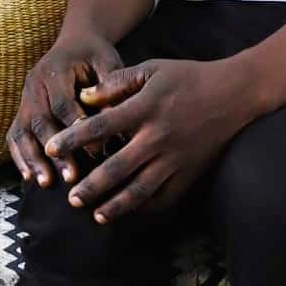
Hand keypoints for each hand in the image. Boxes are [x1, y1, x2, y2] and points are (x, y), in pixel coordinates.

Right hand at [7, 31, 124, 187]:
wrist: (75, 41)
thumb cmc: (95, 55)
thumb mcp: (107, 61)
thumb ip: (109, 87)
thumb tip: (114, 121)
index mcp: (55, 69)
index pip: (63, 103)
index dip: (77, 127)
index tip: (96, 151)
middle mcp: (34, 84)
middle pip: (41, 121)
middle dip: (55, 151)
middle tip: (71, 176)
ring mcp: (24, 98)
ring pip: (23, 131)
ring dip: (33, 160)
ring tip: (46, 183)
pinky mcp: (21, 110)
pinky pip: (15, 135)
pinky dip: (20, 157)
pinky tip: (28, 178)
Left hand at [42, 56, 259, 222]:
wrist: (234, 93)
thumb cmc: (189, 76)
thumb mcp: (152, 69)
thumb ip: (116, 83)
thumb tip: (84, 98)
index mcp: (145, 108)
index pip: (100, 126)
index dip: (73, 139)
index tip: (51, 149)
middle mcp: (158, 136)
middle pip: (117, 167)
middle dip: (91, 185)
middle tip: (71, 199)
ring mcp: (175, 158)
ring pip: (140, 189)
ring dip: (116, 205)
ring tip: (96, 215)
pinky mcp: (190, 172)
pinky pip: (166, 197)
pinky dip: (146, 208)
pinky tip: (130, 213)